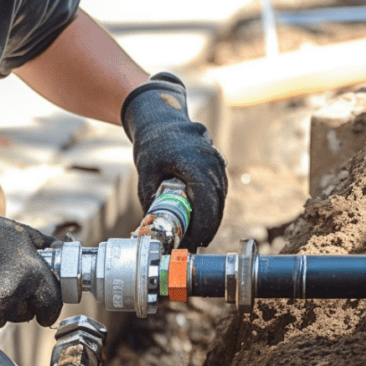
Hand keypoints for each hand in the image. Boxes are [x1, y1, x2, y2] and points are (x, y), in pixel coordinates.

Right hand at [0, 188, 61, 329]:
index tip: (47, 312)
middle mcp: (13, 293)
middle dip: (23, 305)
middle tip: (12, 286)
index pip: (51, 306)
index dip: (51, 310)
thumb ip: (49, 247)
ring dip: (2, 310)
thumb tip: (67, 252)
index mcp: (32, 274)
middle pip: (26, 315)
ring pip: (4, 320)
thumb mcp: (25, 234)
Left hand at [122, 72, 227, 250]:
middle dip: (206, 229)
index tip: (191, 244)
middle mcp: (211, 163)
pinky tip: (201, 220)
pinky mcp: (218, 163)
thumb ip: (150, 200)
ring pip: (220, 199)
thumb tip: (151, 228)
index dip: (201, 228)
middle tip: (191, 246)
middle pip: (216, 205)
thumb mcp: (145, 174)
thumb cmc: (152, 145)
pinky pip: (219, 190)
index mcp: (195, 164)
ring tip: (195, 237)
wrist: (161, 119)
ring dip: (211, 219)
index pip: (206, 204)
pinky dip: (212, 206)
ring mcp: (217, 162)